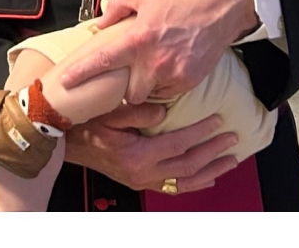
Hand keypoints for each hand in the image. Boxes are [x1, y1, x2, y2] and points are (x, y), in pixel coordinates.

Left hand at [52, 0, 254, 105]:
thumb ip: (116, 7)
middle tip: (125, 75)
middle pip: (128, 94)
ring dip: (145, 87)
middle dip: (123, 89)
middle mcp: (155, 61)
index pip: (103, 61)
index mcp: (139, 39)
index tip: (64, 82)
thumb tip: (100, 23)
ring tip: (148, 68)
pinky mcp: (191, 81)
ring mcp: (175, 74)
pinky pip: (169, 92)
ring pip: (149, 95)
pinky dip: (164, 84)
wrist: (222, 5)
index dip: (81, 73)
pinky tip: (166, 66)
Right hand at [64, 104, 246, 195]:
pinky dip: (195, 184)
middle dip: (213, 152)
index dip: (201, 133)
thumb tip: (164, 111)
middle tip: (232, 139)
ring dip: (211, 170)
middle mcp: (142, 172)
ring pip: (186, 181)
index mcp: (136, 154)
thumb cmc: (85, 124)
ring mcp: (142, 180)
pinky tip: (209, 178)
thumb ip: (137, 111)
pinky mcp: (141, 182)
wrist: (67, 143)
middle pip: (188, 165)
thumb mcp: (108, 112)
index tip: (217, 121)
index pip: (178, 144)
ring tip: (230, 160)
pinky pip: (174, 188)